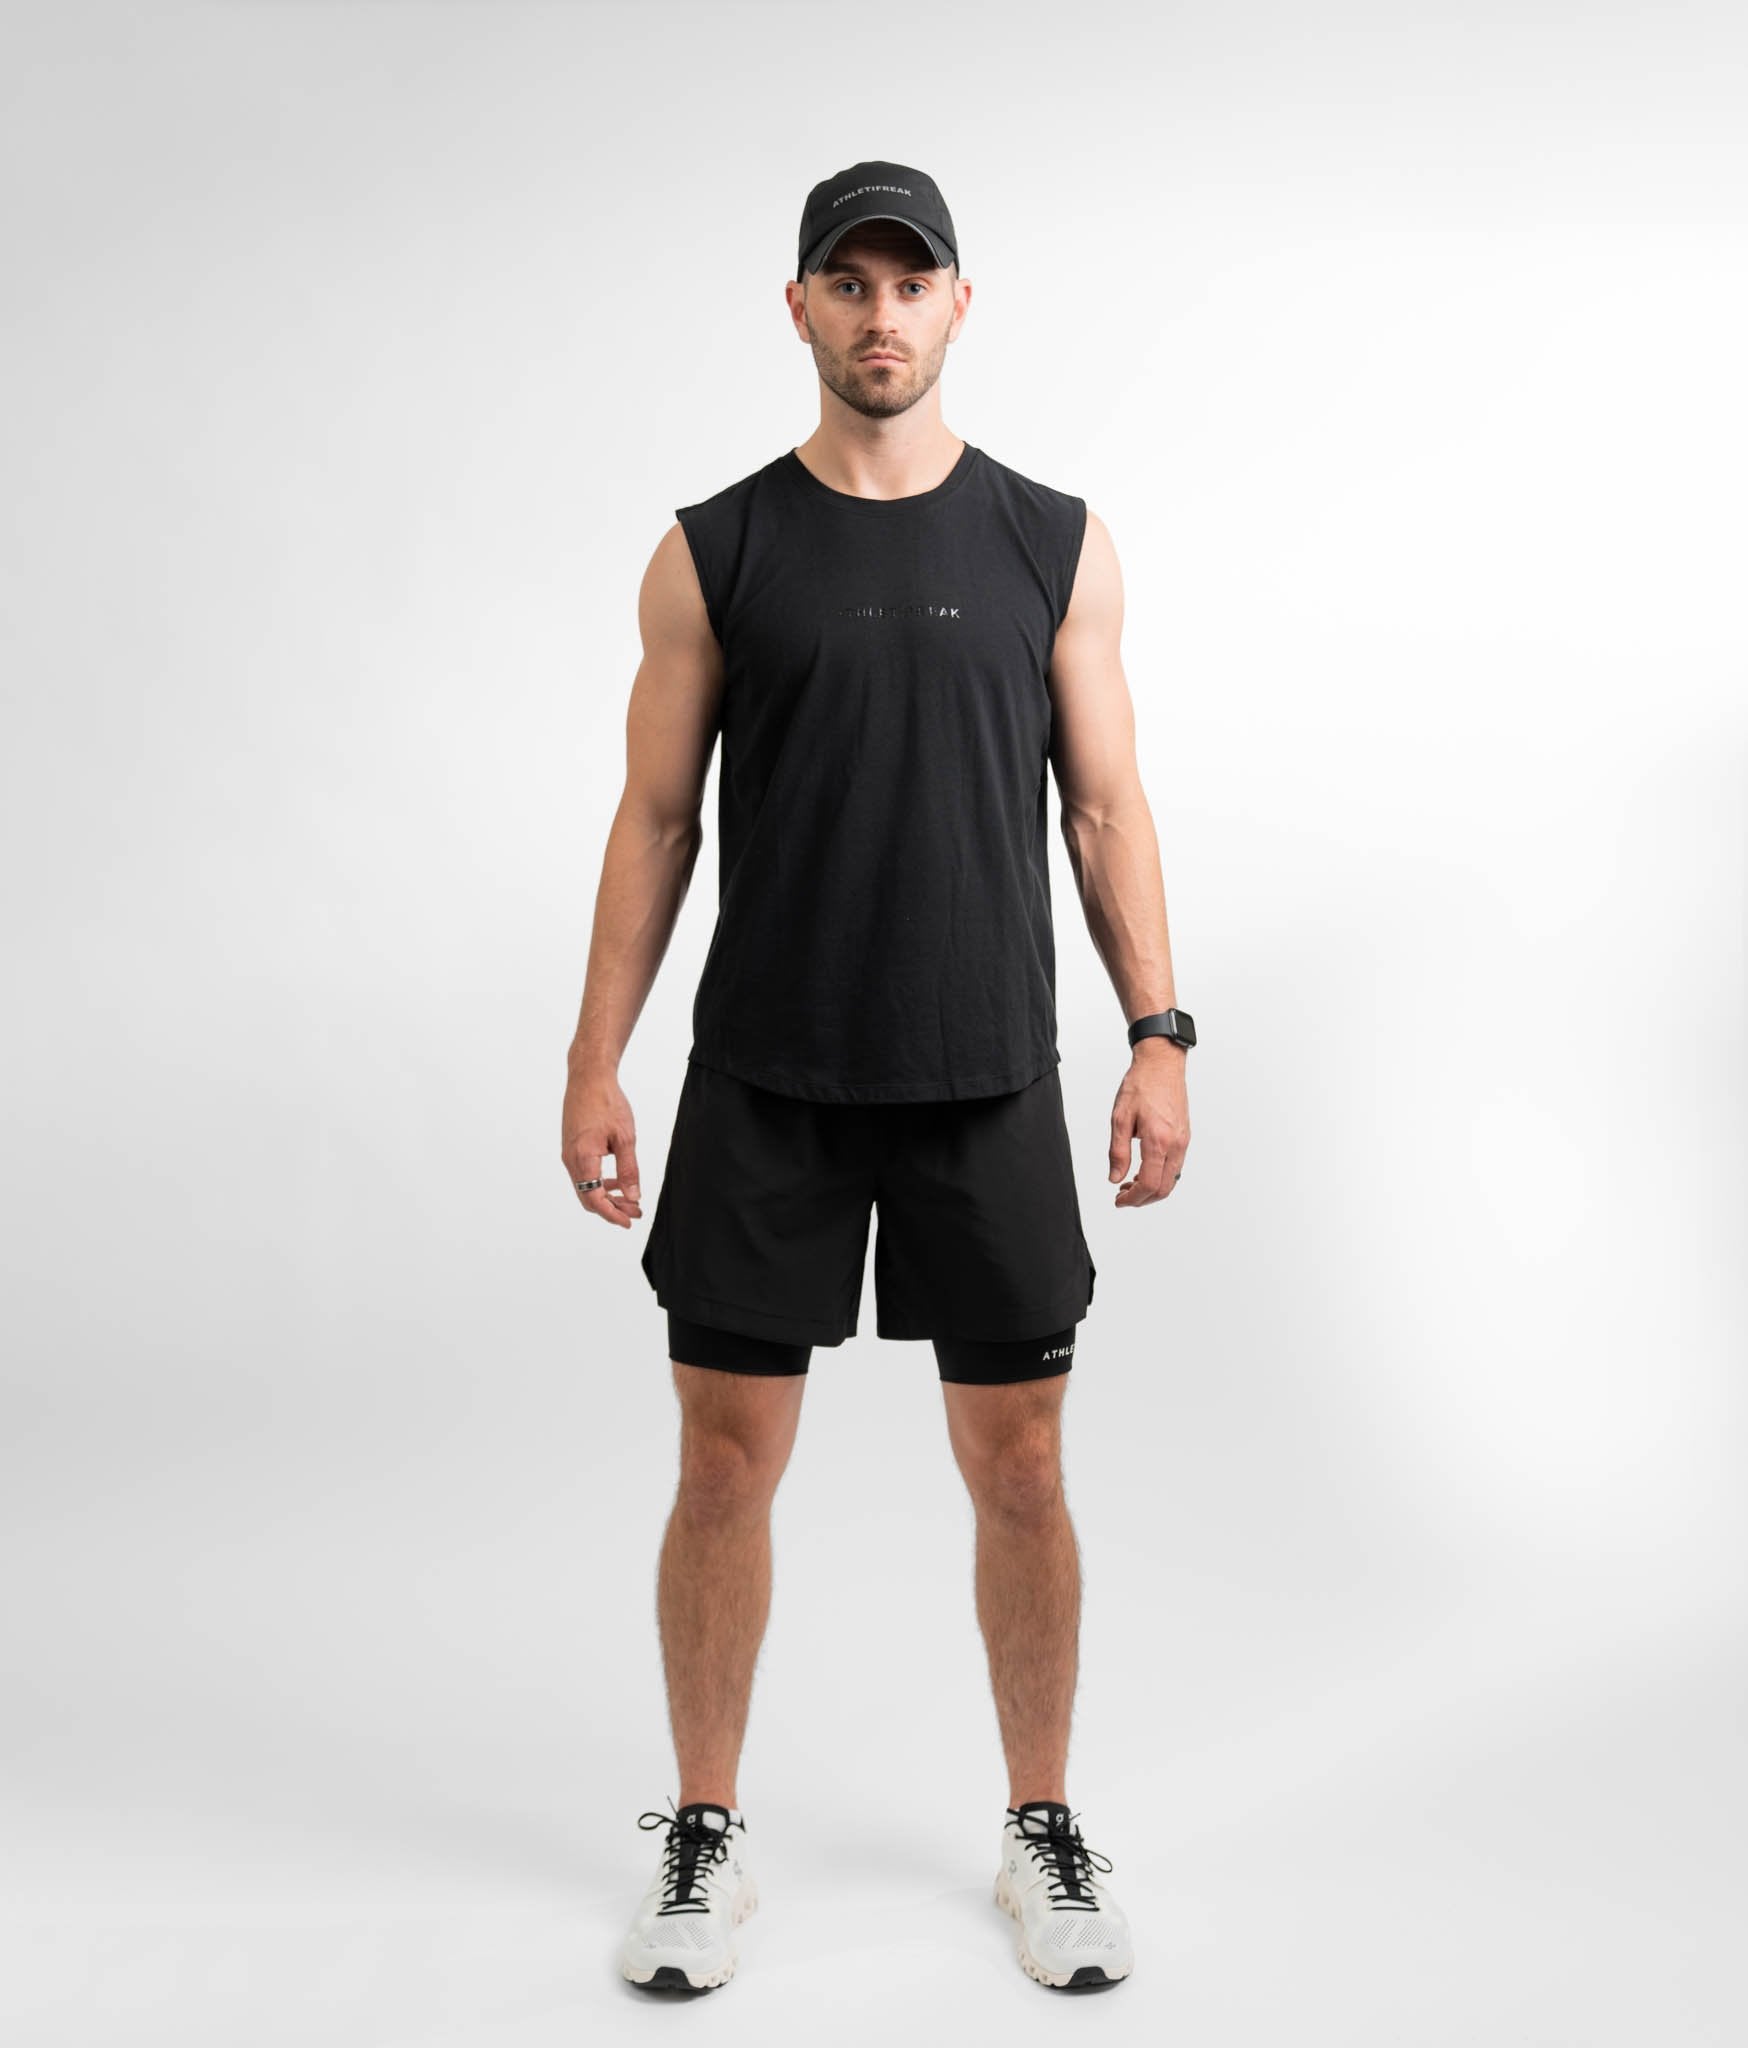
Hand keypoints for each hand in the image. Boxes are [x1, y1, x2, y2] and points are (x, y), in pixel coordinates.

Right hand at [562, 1067, 642, 1229]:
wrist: (588, 1077)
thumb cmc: (607, 1102)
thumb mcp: (625, 1137)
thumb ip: (628, 1169)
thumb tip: (633, 1196)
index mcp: (583, 1158)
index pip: (594, 1199)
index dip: (612, 1215)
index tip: (629, 1222)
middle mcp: (570, 1159)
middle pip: (588, 1197)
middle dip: (611, 1208)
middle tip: (635, 1212)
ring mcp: (568, 1153)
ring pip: (585, 1186)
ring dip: (606, 1196)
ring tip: (630, 1199)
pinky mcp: (571, 1147)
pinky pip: (583, 1174)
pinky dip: (599, 1182)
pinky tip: (616, 1182)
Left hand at [1108, 1040, 1189, 1207]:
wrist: (1162, 1064)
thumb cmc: (1140, 1085)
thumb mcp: (1120, 1118)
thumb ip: (1118, 1152)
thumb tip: (1115, 1178)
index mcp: (1159, 1140)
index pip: (1150, 1184)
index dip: (1133, 1199)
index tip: (1119, 1201)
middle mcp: (1176, 1144)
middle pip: (1165, 1188)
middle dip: (1143, 1198)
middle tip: (1123, 1197)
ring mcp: (1183, 1140)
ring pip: (1172, 1179)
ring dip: (1151, 1188)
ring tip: (1129, 1184)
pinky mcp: (1185, 1136)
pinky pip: (1175, 1165)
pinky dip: (1160, 1175)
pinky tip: (1143, 1170)